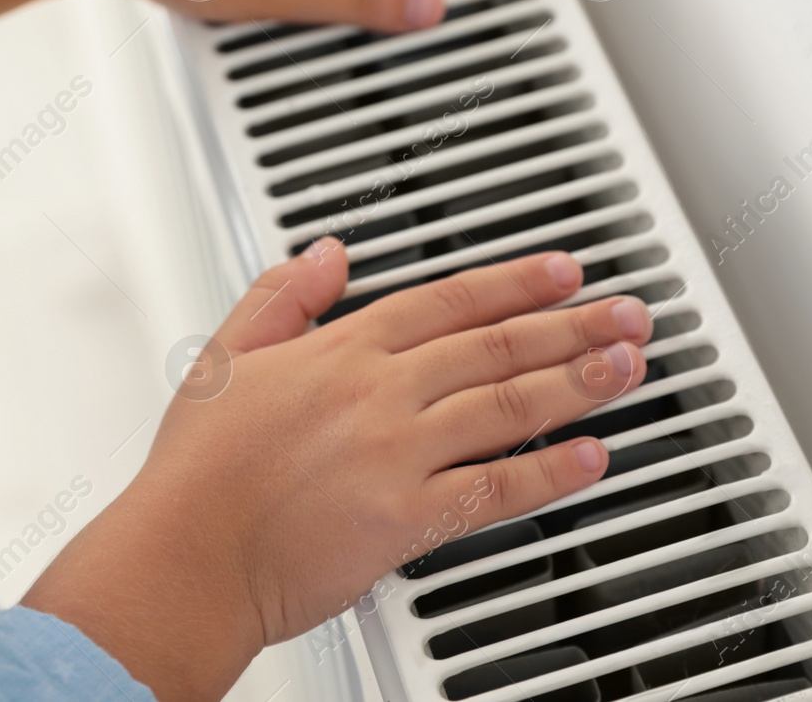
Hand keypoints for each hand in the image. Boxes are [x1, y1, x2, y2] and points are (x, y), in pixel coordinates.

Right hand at [21, 242, 649, 701]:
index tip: (563, 271)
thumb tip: (326, 252)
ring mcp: (399, 452)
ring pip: (510, 404)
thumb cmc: (198, 474)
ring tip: (628, 367)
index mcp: (341, 349)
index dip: (515, 280)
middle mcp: (380, 391)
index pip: (449, 299)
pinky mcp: (408, 516)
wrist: (183, 558)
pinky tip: (592, 457)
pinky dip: (551, 471)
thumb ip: (282, 296)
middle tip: (626, 314)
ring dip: (579, 382)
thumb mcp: (226, 356)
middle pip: (497, 344)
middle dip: (573, 325)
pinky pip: (497, 488)